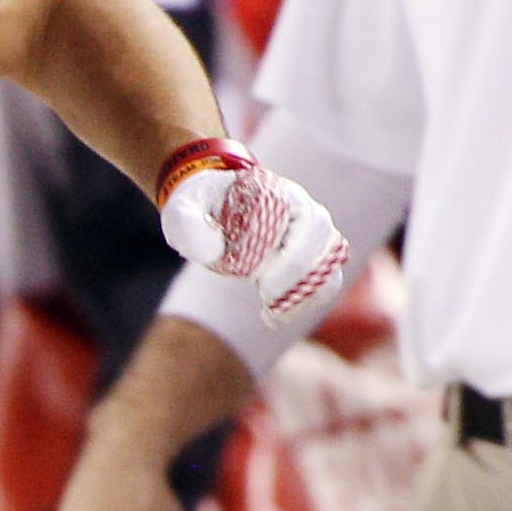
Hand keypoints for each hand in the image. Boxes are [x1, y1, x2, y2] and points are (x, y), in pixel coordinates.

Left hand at [156, 142, 348, 331]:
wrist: (210, 201)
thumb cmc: (197, 205)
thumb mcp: (182, 210)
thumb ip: (189, 225)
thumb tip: (211, 253)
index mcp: (277, 193)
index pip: (304, 222)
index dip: (290, 255)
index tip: (262, 282)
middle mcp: (301, 209)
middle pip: (323, 245)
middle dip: (298, 278)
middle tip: (267, 300)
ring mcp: (308, 231)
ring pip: (329, 264)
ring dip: (307, 294)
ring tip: (275, 315)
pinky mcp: (306, 252)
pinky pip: (323, 278)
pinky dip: (307, 300)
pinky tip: (276, 317)